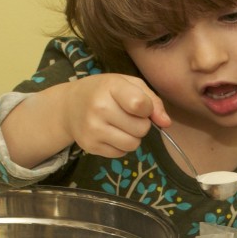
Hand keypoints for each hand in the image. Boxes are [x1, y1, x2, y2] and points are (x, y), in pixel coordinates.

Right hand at [2, 74, 170, 167]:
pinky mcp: (90, 146)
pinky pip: (121, 153)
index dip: (148, 108)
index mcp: (110, 86)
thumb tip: (166, 123)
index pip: (140, 105)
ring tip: (120, 125)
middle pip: (142, 128)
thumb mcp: (128, 84)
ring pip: (133, 144)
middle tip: (127, 115)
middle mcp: (98, 108)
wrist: (69, 105)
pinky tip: (110, 133)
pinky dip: (121, 146)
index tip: (141, 105)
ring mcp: (92, 129)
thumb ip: (153, 100)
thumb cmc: (104, 91)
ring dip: (133, 137)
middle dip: (141, 124)